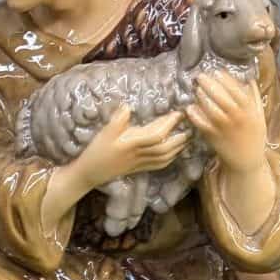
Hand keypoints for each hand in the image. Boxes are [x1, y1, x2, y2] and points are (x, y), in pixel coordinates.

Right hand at [72, 104, 192, 192]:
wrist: (89, 173)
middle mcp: (138, 155)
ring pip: (164, 158)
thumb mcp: (103, 133)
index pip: (156, 135)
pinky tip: (175, 152)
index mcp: (130, 144)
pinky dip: (169, 158)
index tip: (178, 114)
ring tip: (186, 137)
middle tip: (189, 126)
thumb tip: (127, 106)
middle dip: (179, 138)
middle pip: (164, 148)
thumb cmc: (96, 151)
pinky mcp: (138, 168)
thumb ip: (116, 120)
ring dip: (177, 148)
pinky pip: (158, 165)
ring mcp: (139, 163)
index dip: (169, 125)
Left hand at [187, 71, 269, 170]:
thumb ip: (254, 97)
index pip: (237, 91)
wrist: (247, 160)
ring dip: (202, 98)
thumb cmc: (254, 136)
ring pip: (211, 109)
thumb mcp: (259, 115)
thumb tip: (249, 79)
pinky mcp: (213, 137)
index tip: (217, 72)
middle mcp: (237, 118)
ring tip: (196, 90)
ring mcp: (224, 128)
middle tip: (200, 76)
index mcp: (249, 111)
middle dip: (210, 85)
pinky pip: (202, 124)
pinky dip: (195, 115)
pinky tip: (190, 108)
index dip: (226, 80)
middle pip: (222, 98)